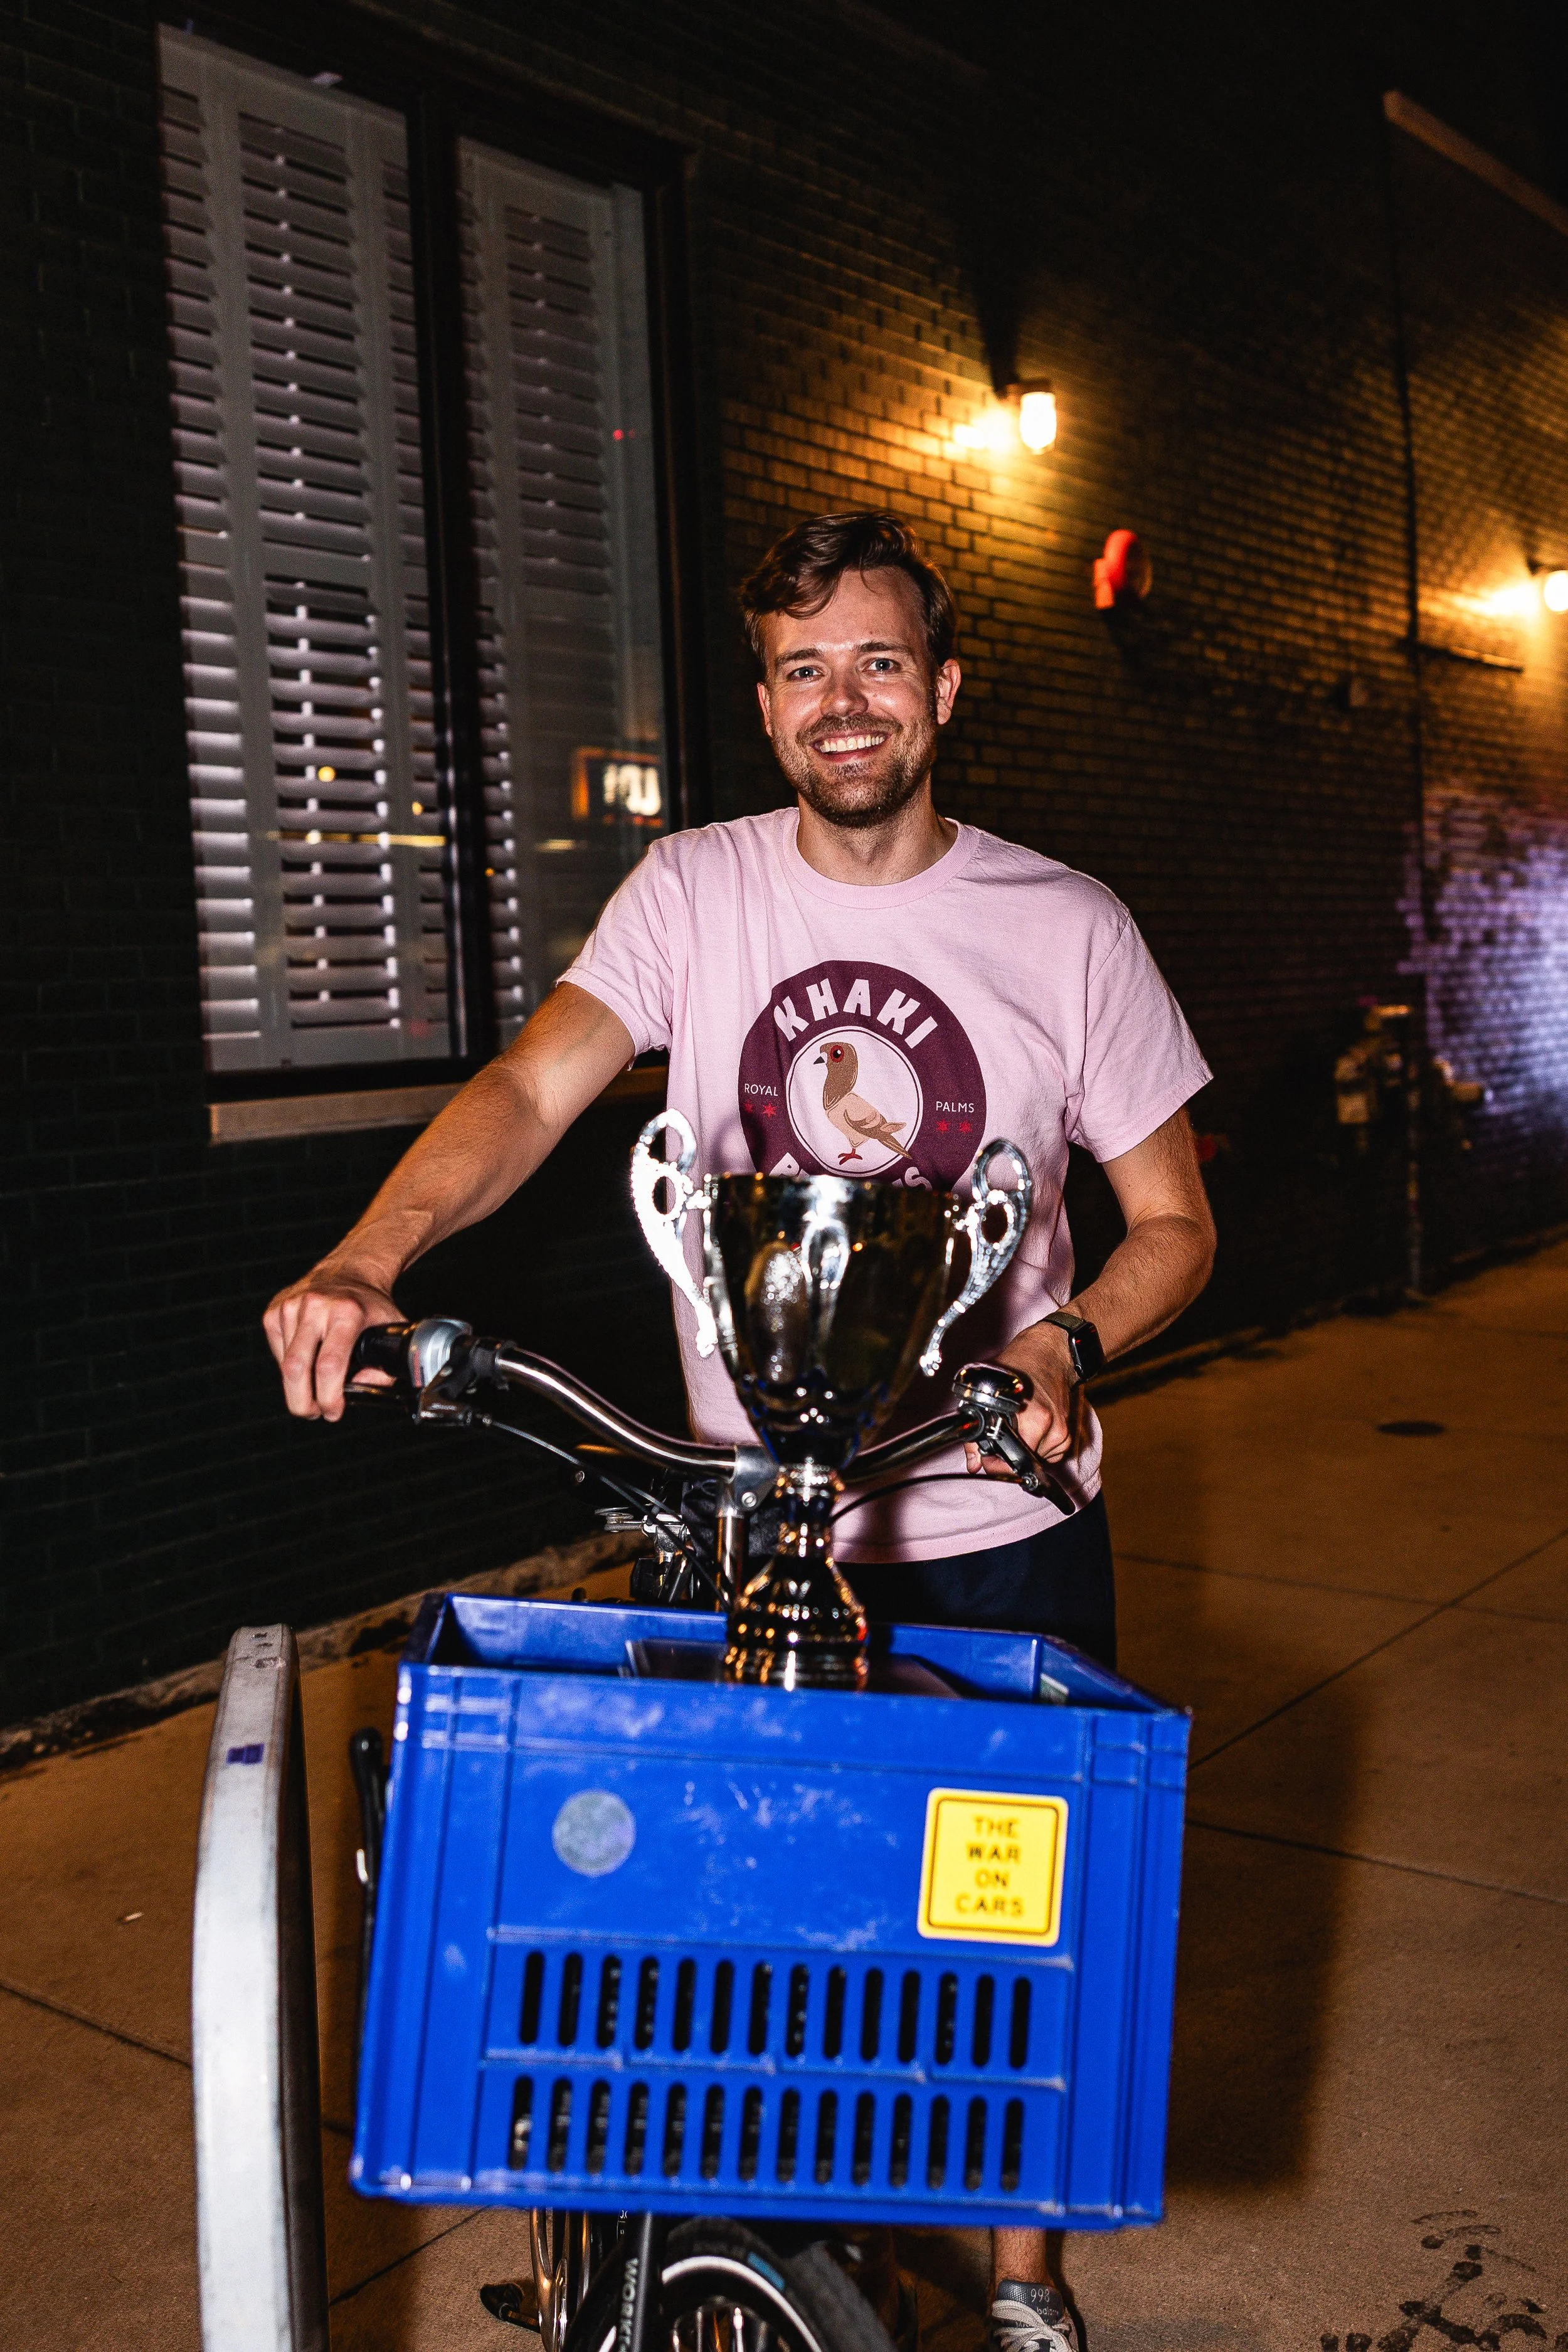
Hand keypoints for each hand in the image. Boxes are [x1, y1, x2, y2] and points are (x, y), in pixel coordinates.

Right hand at [263, 1265, 403, 1421]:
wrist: (348, 1271)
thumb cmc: (370, 1305)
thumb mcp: (391, 1330)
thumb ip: (385, 1366)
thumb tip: (360, 1390)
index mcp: (347, 1311)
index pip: (329, 1365)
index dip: (329, 1396)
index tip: (334, 1411)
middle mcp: (316, 1306)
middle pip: (296, 1368)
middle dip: (302, 1402)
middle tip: (313, 1413)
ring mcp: (291, 1306)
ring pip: (285, 1365)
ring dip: (297, 1387)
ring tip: (314, 1390)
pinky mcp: (274, 1310)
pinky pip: (278, 1353)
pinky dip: (289, 1367)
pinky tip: (307, 1362)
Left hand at [964, 1319, 1082, 1478]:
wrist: (1049, 1354)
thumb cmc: (1018, 1368)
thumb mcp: (987, 1396)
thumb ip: (977, 1435)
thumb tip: (973, 1463)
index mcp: (1031, 1418)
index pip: (1014, 1460)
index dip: (997, 1464)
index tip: (988, 1460)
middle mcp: (1049, 1426)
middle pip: (1024, 1461)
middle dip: (1009, 1455)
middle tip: (1001, 1435)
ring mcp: (1061, 1431)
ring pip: (1038, 1460)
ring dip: (1025, 1450)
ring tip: (1019, 1426)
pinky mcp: (1067, 1435)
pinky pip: (1050, 1455)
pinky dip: (1039, 1447)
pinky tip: (1032, 1428)